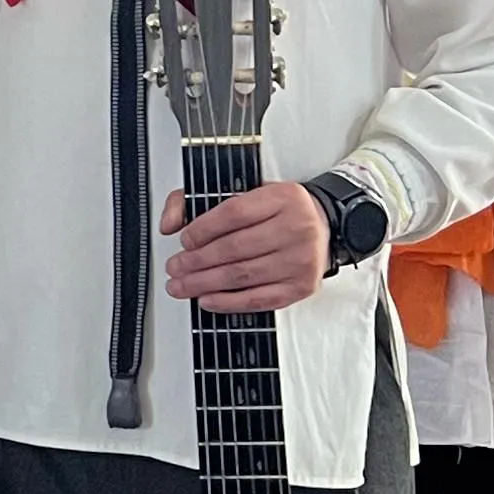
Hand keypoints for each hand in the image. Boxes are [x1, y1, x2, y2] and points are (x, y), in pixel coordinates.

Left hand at [162, 179, 328, 311]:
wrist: (324, 226)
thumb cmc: (279, 211)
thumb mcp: (245, 191)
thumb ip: (199, 199)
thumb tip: (169, 224)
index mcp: (282, 198)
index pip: (233, 213)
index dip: (202, 229)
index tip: (183, 240)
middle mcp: (296, 228)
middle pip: (234, 248)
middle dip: (196, 261)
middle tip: (175, 267)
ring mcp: (300, 260)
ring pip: (242, 275)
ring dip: (204, 283)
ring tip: (181, 285)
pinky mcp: (301, 286)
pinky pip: (259, 299)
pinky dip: (228, 302)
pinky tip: (207, 300)